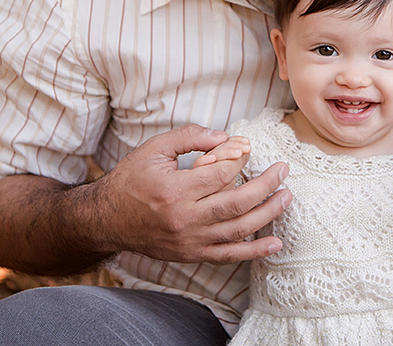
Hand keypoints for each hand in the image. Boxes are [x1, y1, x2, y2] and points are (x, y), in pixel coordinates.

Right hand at [93, 124, 290, 263]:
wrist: (107, 220)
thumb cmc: (131, 180)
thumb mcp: (154, 149)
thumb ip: (189, 137)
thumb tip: (225, 136)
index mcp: (174, 190)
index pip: (222, 173)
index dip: (241, 158)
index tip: (250, 148)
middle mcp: (185, 218)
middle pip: (238, 202)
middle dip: (267, 185)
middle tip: (283, 170)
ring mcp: (190, 241)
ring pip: (239, 229)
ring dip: (268, 213)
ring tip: (286, 197)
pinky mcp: (191, 254)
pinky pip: (229, 255)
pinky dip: (254, 251)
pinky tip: (275, 243)